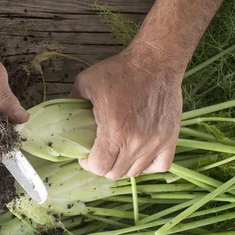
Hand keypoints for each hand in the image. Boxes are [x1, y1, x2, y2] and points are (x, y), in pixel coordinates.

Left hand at [71, 41, 184, 178]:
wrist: (155, 60)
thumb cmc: (119, 70)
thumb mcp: (85, 83)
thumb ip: (71, 104)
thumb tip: (62, 121)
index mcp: (114, 129)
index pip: (99, 167)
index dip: (87, 163)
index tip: (86, 153)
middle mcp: (136, 140)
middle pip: (115, 173)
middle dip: (103, 166)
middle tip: (100, 153)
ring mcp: (156, 141)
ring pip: (135, 172)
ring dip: (123, 165)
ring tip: (117, 151)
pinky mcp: (171, 138)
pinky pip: (160, 166)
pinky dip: (147, 165)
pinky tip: (138, 154)